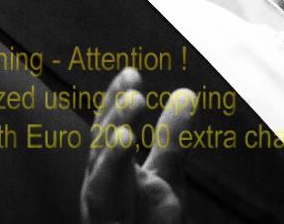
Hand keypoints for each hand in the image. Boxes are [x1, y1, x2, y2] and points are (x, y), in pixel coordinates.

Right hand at [80, 68, 195, 222]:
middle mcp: (99, 187)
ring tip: (131, 112)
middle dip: (115, 114)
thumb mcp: (166, 178)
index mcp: (110, 170)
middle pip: (100, 145)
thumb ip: (171, 139)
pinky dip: (113, 173)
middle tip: (133, 86)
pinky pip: (105, 203)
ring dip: (113, 142)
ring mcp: (101, 212)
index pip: (107, 128)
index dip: (114, 100)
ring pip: (100, 174)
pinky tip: (125, 145)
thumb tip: (184, 93)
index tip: (130, 73)